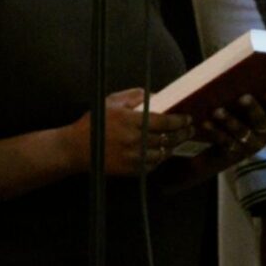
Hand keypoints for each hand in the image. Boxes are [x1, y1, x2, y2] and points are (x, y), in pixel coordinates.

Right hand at [75, 88, 192, 174]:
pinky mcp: (131, 169)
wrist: (75, 148)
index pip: (165, 121)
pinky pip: (152, 165)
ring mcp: (133, 156)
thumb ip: (134, 96)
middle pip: (168, 138)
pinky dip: (159, 159)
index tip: (187, 118)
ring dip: (172, 146)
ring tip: (177, 141)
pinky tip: (160, 153)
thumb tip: (155, 95)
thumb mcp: (110, 102)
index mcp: (131, 120)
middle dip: (183, 133)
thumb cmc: (93, 123)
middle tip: (189, 129)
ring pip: (163, 153)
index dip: (180, 120)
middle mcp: (135, 139)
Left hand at [188, 91, 265, 164]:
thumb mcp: (246, 106)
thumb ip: (247, 91)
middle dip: (253, 109)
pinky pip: (224, 141)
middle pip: (261, 122)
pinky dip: (214, 131)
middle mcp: (265, 133)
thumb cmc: (238, 114)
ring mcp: (250, 144)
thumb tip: (237, 64)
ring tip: (217, 111)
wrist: (224, 148)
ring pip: (241, 132)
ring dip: (230, 121)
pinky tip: (205, 123)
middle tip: (243, 98)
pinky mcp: (233, 153)